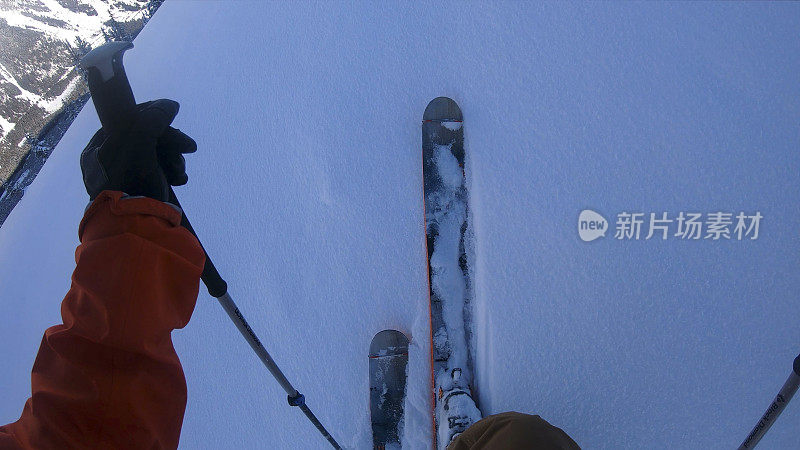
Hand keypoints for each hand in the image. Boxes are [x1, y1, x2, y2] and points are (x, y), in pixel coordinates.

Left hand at [80, 99, 196, 201]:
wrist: (135, 226)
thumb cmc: (130, 180)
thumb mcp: (140, 139)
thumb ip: (154, 117)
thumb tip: (170, 105)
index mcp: (97, 149)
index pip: (127, 120)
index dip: (153, 115)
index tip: (173, 116)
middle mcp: (108, 163)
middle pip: (145, 139)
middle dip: (169, 144)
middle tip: (188, 148)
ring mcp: (123, 180)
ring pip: (154, 157)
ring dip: (174, 160)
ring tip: (180, 173)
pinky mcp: (139, 194)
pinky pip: (157, 175)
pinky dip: (171, 174)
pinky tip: (178, 180)